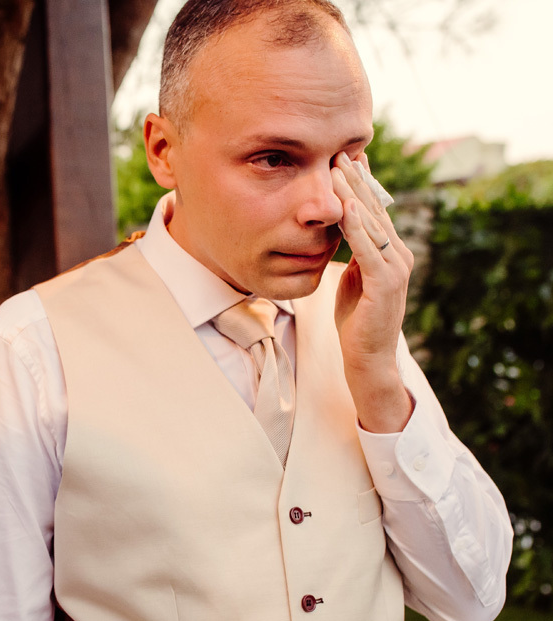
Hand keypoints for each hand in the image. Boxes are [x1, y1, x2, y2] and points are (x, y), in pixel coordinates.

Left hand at [331, 152, 414, 432]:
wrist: (366, 357)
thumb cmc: (357, 319)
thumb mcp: (353, 277)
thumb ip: (353, 253)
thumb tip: (341, 229)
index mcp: (390, 251)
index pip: (373, 209)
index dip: (359, 183)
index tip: (343, 158)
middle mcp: (398, 253)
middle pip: (374, 208)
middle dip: (355, 179)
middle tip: (338, 151)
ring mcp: (395, 267)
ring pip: (371, 222)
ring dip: (353, 193)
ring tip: (335, 169)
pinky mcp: (386, 282)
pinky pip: (368, 248)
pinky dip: (357, 226)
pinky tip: (346, 206)